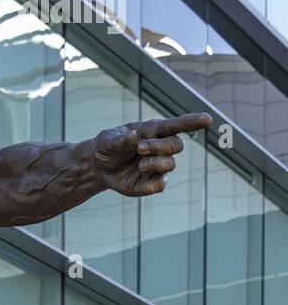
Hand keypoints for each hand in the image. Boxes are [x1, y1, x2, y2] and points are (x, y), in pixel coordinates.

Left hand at [89, 112, 211, 196]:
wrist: (97, 167)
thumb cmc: (106, 147)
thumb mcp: (107, 140)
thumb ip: (119, 139)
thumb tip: (133, 137)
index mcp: (152, 131)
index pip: (176, 125)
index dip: (192, 122)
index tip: (207, 119)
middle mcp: (159, 147)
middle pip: (176, 145)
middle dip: (160, 147)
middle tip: (140, 149)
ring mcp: (157, 166)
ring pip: (170, 165)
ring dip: (155, 163)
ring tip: (138, 164)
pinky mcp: (151, 183)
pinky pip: (160, 185)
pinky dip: (151, 183)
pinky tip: (139, 177)